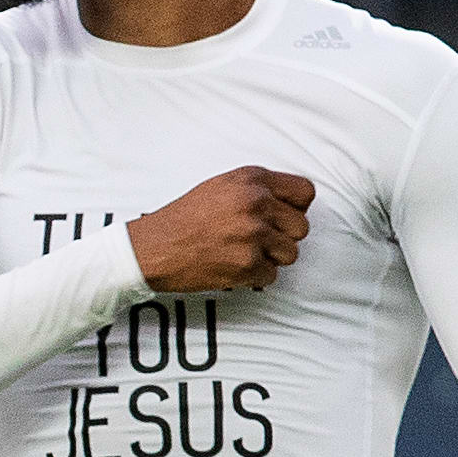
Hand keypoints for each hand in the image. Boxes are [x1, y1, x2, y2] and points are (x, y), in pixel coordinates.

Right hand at [129, 165, 313, 294]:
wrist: (152, 248)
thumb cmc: (183, 220)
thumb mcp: (220, 186)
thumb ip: (257, 190)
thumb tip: (290, 204)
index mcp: (252, 180)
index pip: (305, 192)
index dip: (296, 208)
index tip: (282, 218)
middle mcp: (256, 203)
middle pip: (301, 227)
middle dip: (283, 238)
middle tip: (257, 241)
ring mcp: (253, 234)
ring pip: (291, 253)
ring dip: (270, 259)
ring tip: (243, 253)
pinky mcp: (247, 264)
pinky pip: (271, 275)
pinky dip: (254, 277)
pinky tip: (232, 266)